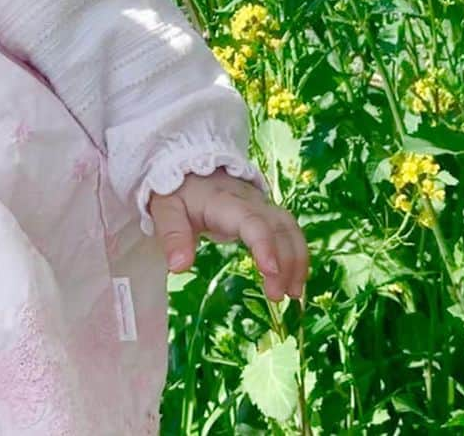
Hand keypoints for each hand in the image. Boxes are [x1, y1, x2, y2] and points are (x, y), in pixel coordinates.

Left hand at [148, 170, 308, 301]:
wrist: (189, 167)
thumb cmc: (178, 192)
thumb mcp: (166, 209)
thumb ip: (173, 235)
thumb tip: (179, 267)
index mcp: (224, 201)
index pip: (251, 220)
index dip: (264, 244)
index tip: (270, 272)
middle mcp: (250, 201)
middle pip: (278, 226)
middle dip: (285, 261)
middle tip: (277, 296)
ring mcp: (262, 205)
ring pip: (289, 228)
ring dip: (296, 260)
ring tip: (293, 294)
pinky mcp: (266, 213)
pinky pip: (289, 231)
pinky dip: (297, 255)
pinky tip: (295, 281)